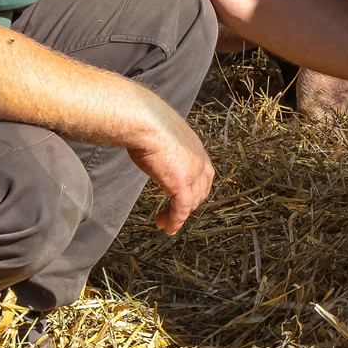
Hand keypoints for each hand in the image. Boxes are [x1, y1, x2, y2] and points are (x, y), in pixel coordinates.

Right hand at [124, 92, 214, 234]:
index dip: (194, 188)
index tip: (182, 195)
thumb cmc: (145, 120)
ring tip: (164, 221)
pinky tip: (168, 227)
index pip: (203, 173)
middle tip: (173, 211)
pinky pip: (182, 209)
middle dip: (188, 204)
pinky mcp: (182, 184)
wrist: (144, 120)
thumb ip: (163, 145)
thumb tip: (150, 146)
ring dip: (178, 214)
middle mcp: (199, 159)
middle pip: (200, 190)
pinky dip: (175, 221)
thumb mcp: (160, 133)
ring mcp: (193, 172)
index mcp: (195, 146)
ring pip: (192, 202)